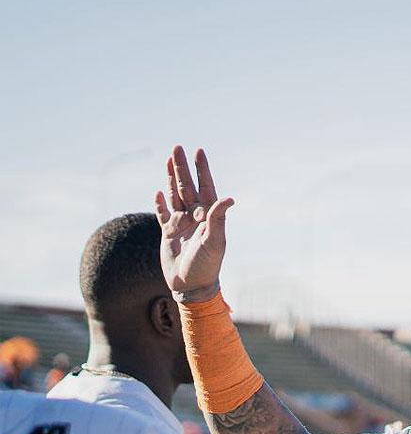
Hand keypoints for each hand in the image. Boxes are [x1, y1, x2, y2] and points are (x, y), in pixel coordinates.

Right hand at [154, 146, 233, 299]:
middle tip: (177, 148)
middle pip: (187, 187)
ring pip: (175, 195)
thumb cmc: (207, 265)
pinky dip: (160, 203)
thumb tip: (228, 199)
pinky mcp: (169, 233)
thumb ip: (218, 219)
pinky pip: (163, 214)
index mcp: (208, 216)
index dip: (202, 170)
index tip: (199, 152)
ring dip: (172, 178)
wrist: (191, 285)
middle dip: (182, 168)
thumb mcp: (214, 242)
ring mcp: (182, 224)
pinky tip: (159, 192)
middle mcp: (195, 217)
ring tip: (168, 161)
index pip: (205, 187)